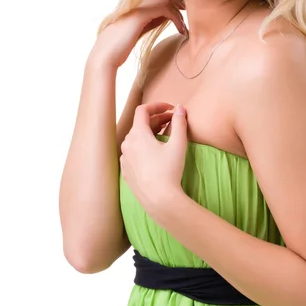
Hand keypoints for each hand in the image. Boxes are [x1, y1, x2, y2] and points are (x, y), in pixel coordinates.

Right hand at [88, 0, 186, 69]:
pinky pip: (165, 9)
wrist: (105, 56)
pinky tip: (180, 29)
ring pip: (165, 0)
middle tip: (186, 12)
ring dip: (178, 13)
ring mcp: (136, 6)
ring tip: (184, 27)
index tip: (180, 11)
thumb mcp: (137, 31)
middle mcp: (133, 3)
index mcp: (131, 6)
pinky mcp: (140, 14)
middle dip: (176, 2)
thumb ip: (150, 21)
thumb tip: (165, 16)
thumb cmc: (118, 48)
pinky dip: (176, 18)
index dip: (169, 2)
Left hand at [120, 102, 188, 217]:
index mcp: (137, 134)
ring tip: (166, 135)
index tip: (170, 108)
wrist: (159, 200)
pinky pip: (134, 151)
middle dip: (157, 119)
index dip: (157, 105)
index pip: (143, 110)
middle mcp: (127, 143)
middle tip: (173, 121)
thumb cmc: (169, 170)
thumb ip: (179, 122)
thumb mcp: (178, 144)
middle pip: (140, 123)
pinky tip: (156, 152)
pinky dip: (144, 146)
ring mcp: (125, 158)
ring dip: (150, 132)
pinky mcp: (126, 170)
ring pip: (136, 137)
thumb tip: (180, 108)